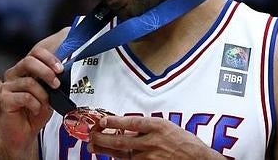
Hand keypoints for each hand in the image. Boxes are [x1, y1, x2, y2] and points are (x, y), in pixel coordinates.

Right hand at [0, 45, 63, 158]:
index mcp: (25, 69)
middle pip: (29, 61)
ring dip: (43, 95)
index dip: (49, 58)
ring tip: (44, 104)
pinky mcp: (4, 100)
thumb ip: (52, 81)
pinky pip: (25, 97)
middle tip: (56, 84)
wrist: (22, 134)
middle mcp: (13, 74)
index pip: (35, 53)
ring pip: (29, 82)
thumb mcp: (49, 94)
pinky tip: (35, 110)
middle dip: (46, 71)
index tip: (60, 69)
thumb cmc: (35, 112)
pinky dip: (35, 104)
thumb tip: (63, 72)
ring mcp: (7, 86)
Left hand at [87, 116, 224, 159]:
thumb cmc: (185, 143)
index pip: (130, 123)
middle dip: (102, 138)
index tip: (102, 121)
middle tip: (91, 136)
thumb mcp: (168, 127)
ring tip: (95, 147)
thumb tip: (129, 127)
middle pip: (120, 140)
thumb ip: (149, 127)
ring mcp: (150, 157)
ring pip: (122, 154)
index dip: (113, 122)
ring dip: (107, 150)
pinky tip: (112, 157)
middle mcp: (152, 141)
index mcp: (157, 126)